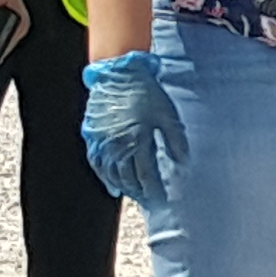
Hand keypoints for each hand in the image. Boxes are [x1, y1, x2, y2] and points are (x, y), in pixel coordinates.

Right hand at [80, 49, 186, 204]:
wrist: (118, 73)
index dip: (155, 192)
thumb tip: (183, 164)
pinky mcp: (92, 136)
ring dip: (124, 189)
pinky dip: (105, 178)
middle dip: (141, 194)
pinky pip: (96, 164)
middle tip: (151, 203)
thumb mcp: (168, 115)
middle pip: (128, 179)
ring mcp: (102, 142)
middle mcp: (117, 146)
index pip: (146, 176)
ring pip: (111, 175)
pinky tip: (113, 187)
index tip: (163, 201)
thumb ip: (175, 141)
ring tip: (136, 197)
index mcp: (137, 141)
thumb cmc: (146, 93)